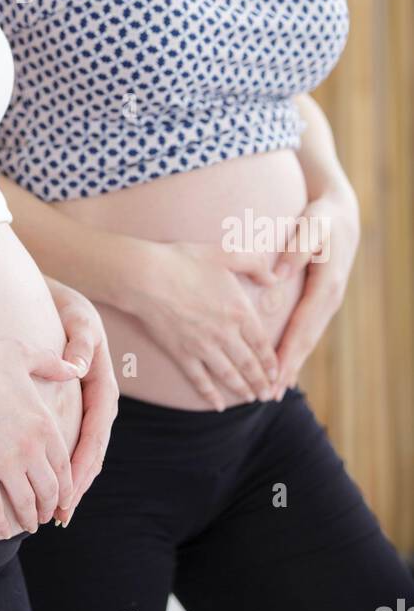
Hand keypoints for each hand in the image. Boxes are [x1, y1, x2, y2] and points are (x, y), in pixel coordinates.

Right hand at [0, 338, 82, 538]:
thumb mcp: (22, 354)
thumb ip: (51, 363)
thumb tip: (75, 367)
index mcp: (43, 423)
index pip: (64, 465)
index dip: (66, 486)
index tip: (64, 497)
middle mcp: (30, 448)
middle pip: (49, 489)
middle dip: (51, 507)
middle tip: (47, 516)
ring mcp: (4, 463)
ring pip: (25, 503)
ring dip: (30, 519)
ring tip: (29, 525)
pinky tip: (1, 531)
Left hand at [44, 284, 118, 526]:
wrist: (64, 300)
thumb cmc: (69, 309)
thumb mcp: (78, 319)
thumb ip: (81, 342)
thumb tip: (81, 367)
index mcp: (104, 384)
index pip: (96, 433)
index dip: (83, 464)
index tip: (69, 489)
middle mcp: (101, 401)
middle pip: (94, 451)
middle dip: (79, 484)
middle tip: (61, 514)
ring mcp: (91, 406)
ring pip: (88, 452)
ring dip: (76, 482)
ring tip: (60, 512)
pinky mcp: (79, 407)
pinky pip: (77, 442)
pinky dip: (69, 467)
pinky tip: (55, 486)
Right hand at [128, 239, 282, 409]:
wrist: (146, 277)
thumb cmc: (184, 261)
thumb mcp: (226, 254)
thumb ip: (255, 264)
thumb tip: (274, 279)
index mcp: (239, 311)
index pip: (262, 343)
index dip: (271, 362)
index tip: (277, 373)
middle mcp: (225, 334)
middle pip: (248, 364)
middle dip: (261, 381)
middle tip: (268, 394)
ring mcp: (203, 347)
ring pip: (228, 375)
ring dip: (242, 389)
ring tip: (251, 399)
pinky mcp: (181, 354)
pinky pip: (200, 380)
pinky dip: (210, 395)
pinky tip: (217, 405)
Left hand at [270, 188, 359, 398]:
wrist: (341, 214)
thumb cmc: (321, 219)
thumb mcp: (310, 227)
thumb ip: (295, 249)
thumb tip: (277, 274)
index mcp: (324, 287)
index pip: (302, 329)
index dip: (287, 355)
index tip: (273, 377)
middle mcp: (329, 300)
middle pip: (305, 342)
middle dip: (288, 370)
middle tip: (269, 396)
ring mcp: (328, 302)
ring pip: (308, 340)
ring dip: (292, 364)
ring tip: (275, 389)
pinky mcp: (322, 299)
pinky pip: (308, 330)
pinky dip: (297, 349)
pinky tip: (286, 363)